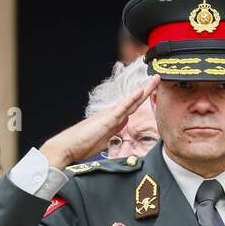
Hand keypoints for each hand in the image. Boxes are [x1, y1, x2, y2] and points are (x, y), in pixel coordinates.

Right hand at [40, 75, 158, 168]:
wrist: (67, 146)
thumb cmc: (82, 146)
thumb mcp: (102, 140)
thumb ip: (112, 133)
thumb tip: (120, 128)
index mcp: (112, 120)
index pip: (130, 108)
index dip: (140, 100)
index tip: (150, 92)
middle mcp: (112, 114)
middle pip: (133, 101)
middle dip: (146, 91)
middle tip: (157, 79)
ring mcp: (110, 115)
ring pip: (131, 100)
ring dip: (144, 90)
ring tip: (155, 79)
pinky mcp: (108, 119)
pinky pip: (124, 106)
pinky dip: (133, 98)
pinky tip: (142, 90)